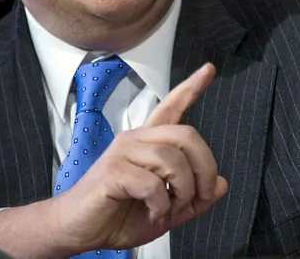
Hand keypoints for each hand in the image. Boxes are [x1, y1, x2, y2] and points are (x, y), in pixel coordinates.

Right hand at [47, 62, 226, 253]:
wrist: (78, 231)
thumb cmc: (117, 216)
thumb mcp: (166, 210)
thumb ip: (194, 199)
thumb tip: (221, 184)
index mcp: (148, 144)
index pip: (172, 107)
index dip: (191, 87)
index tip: (208, 69)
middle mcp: (136, 140)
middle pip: (187, 135)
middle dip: (204, 168)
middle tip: (201, 195)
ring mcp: (123, 152)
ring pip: (173, 160)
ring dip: (182, 191)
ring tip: (169, 208)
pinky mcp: (113, 171)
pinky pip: (153, 184)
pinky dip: (160, 205)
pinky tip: (151, 212)